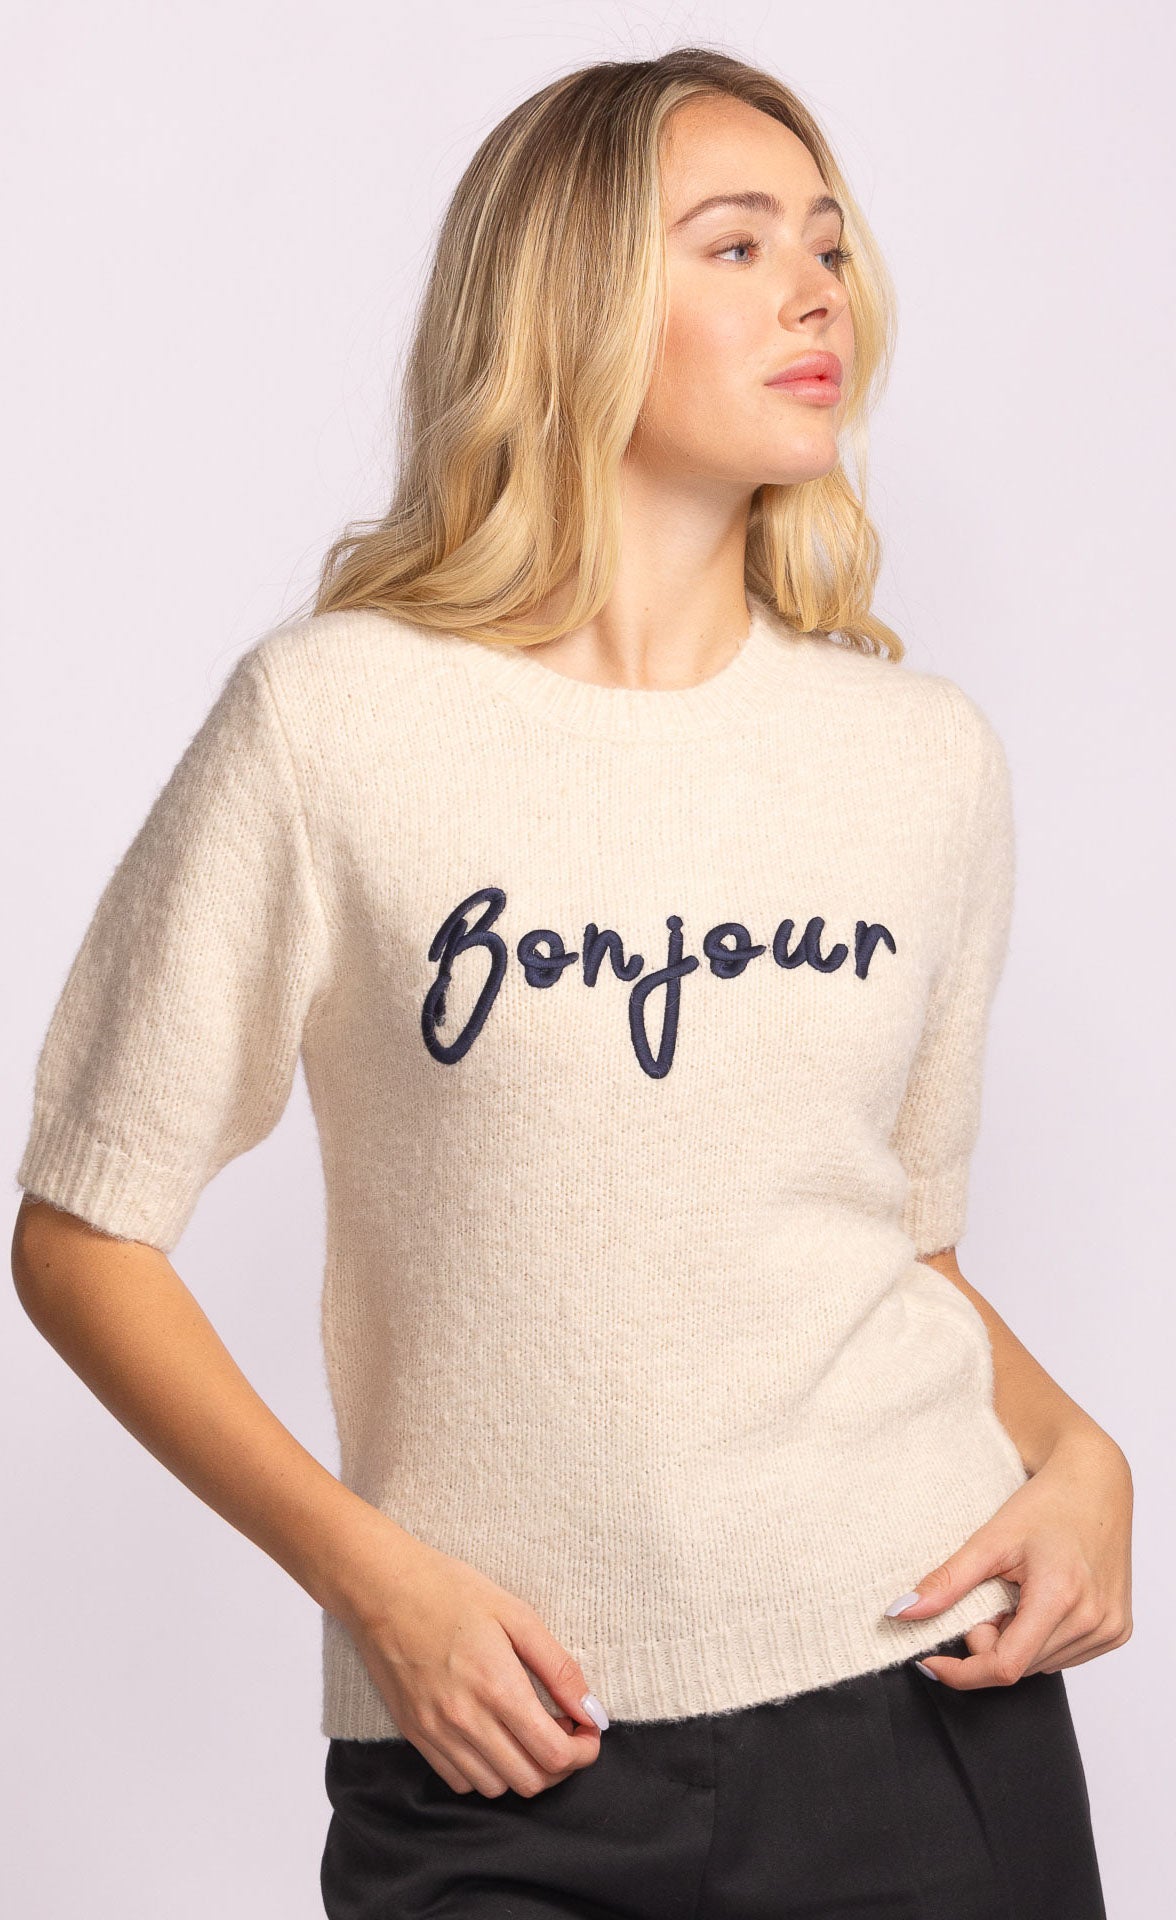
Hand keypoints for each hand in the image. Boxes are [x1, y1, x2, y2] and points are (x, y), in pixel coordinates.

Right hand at [338, 1529, 607, 1795]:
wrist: (382, 1588)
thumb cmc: (451, 1591)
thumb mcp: (516, 1615)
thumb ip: (558, 1667)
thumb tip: (591, 1711)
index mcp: (497, 1688)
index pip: (554, 1754)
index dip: (583, 1751)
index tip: (589, 1730)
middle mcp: (466, 1721)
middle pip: (530, 1780)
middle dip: (561, 1764)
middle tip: (566, 1730)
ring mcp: (436, 1734)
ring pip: (496, 1787)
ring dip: (524, 1770)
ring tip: (530, 1733)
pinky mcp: (415, 1736)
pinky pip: (460, 1781)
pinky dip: (487, 1771)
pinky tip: (494, 1737)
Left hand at [887, 1423, 1133, 1687]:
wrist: (1096, 1482)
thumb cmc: (1047, 1504)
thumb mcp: (991, 1539)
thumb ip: (946, 1582)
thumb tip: (899, 1612)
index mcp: (1061, 1597)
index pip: (1005, 1666)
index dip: (963, 1672)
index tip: (932, 1663)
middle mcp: (1093, 1621)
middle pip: (1020, 1666)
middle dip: (990, 1642)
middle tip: (989, 1598)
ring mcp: (1109, 1629)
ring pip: (1041, 1665)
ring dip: (1017, 1642)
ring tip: (1019, 1594)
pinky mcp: (1116, 1631)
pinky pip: (1065, 1657)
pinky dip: (1042, 1640)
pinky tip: (1043, 1601)